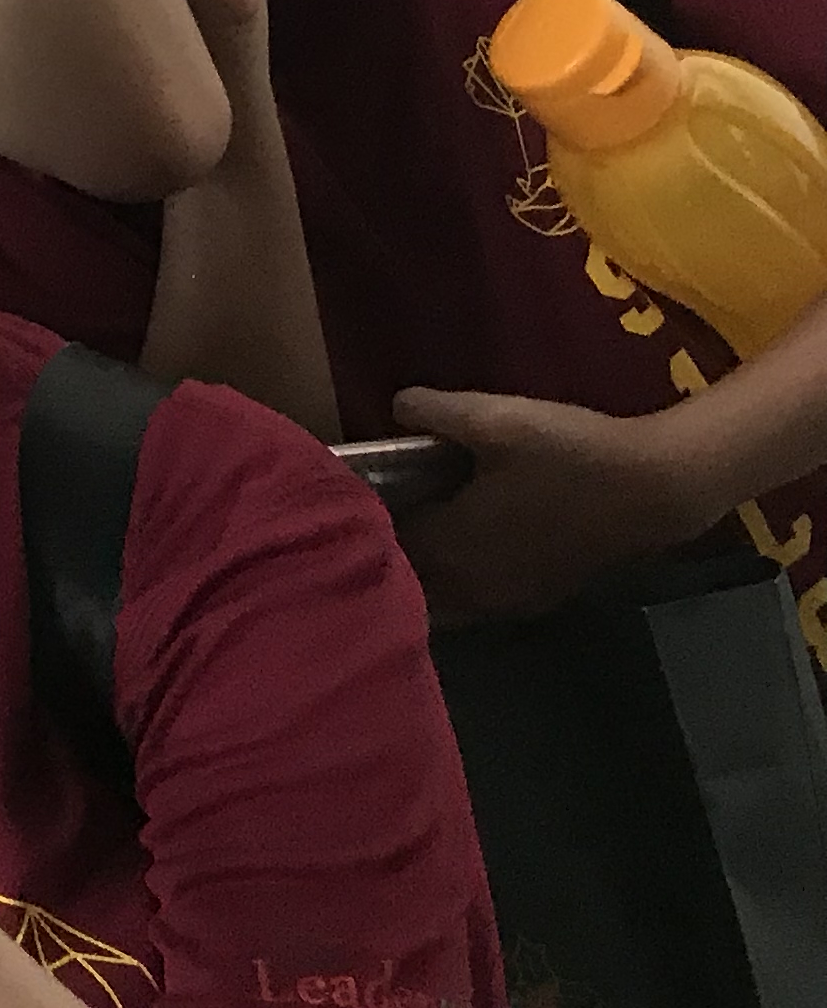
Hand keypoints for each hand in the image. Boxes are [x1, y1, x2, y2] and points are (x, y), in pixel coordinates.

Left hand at [389, 385, 712, 621]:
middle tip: (378, 508)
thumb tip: (395, 407)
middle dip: (388, 552)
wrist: (656, 488)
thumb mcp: (494, 417)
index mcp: (452, 547)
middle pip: (410, 581)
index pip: (382, 548)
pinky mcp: (540, 597)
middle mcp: (473, 586)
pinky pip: (478, 599)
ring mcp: (509, 599)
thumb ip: (433, 410)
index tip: (351, 494)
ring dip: (425, 571)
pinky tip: (464, 541)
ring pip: (444, 597)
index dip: (364, 522)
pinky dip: (459, 580)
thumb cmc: (569, 453)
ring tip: (418, 523)